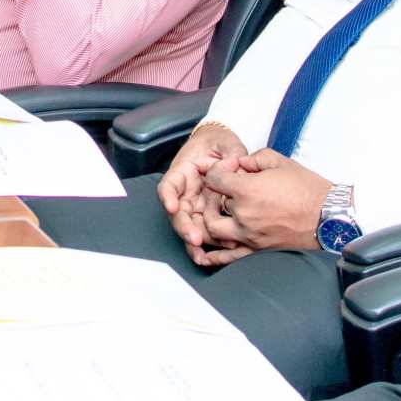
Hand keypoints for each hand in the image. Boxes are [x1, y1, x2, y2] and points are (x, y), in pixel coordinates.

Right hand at [158, 122, 248, 251]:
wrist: (227, 151)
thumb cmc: (222, 145)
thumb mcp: (226, 144)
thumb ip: (230, 154)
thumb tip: (232, 166)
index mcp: (184, 171)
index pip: (169, 184)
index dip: (168, 196)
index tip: (172, 206)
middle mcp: (186, 191)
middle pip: (177, 212)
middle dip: (183, 226)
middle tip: (194, 237)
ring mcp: (195, 205)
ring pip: (188, 225)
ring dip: (192, 239)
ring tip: (201, 251)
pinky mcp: (207, 216)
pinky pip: (203, 231)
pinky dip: (205, 244)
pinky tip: (208, 256)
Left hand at [197, 148, 330, 261]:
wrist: (329, 217)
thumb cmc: (309, 190)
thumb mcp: (282, 162)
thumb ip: (255, 158)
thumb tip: (240, 163)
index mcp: (247, 190)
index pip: (214, 178)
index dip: (217, 170)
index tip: (229, 170)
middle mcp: (244, 214)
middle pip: (212, 204)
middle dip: (214, 194)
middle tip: (223, 190)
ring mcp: (249, 235)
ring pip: (213, 230)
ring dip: (211, 219)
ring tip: (218, 213)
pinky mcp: (257, 250)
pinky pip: (228, 256)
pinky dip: (214, 255)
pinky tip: (206, 254)